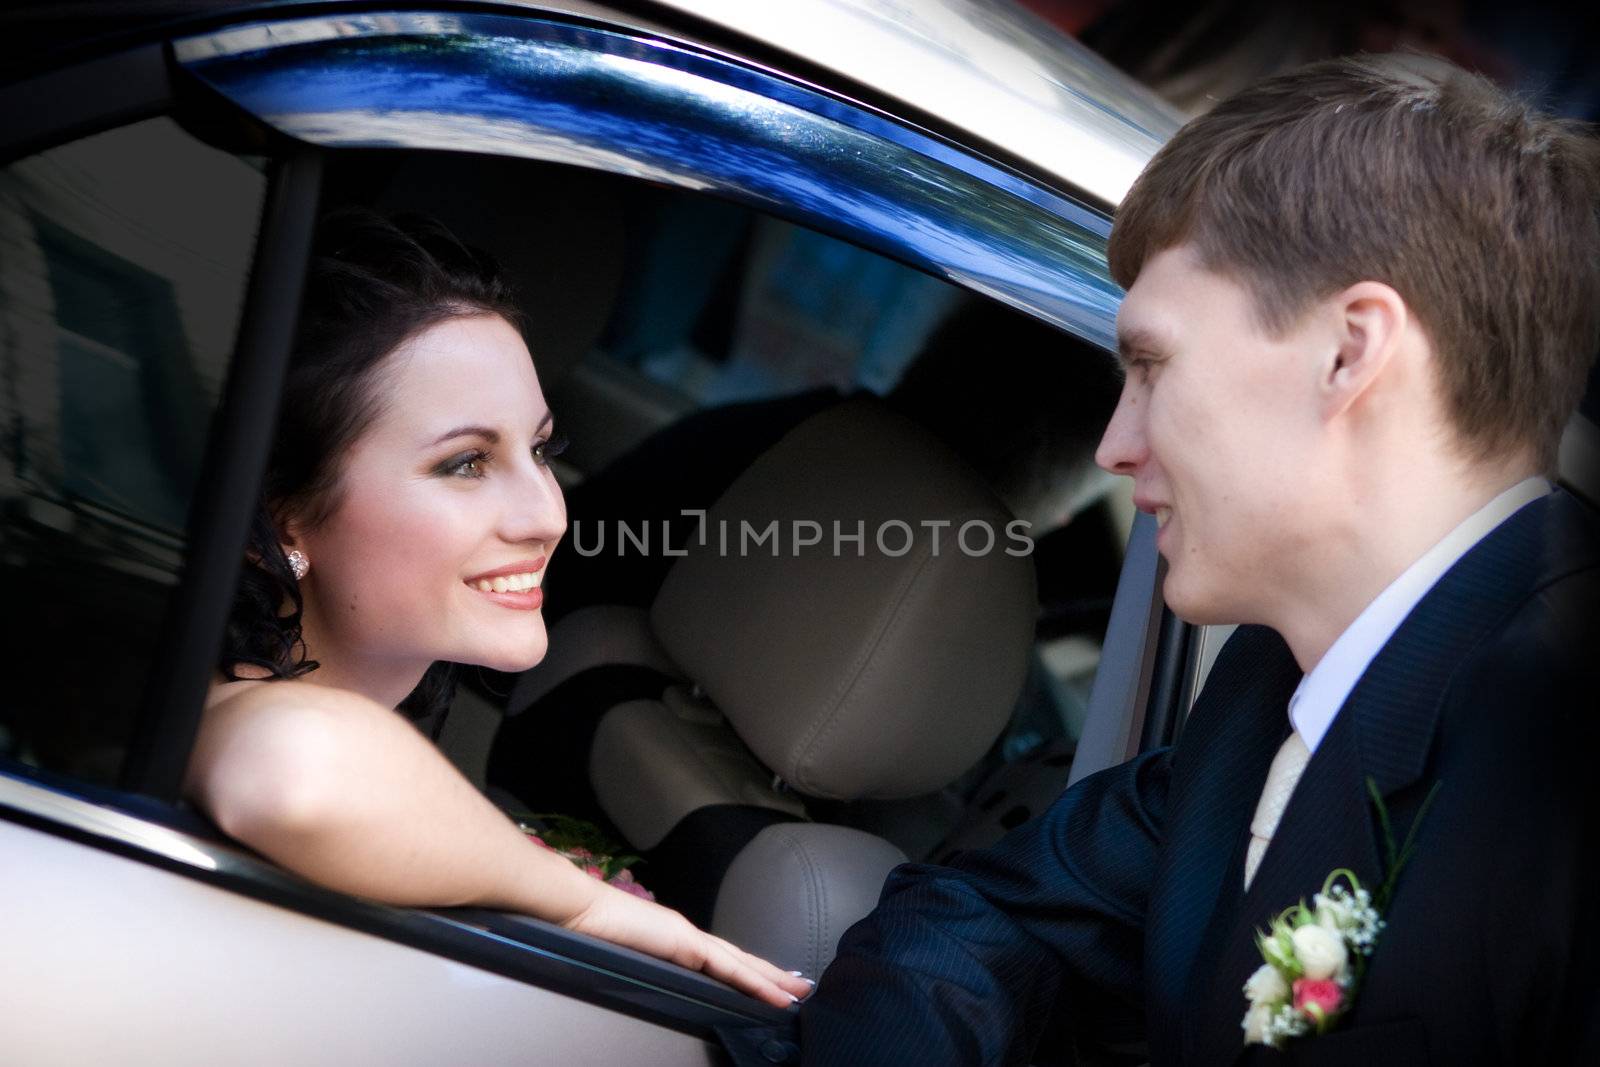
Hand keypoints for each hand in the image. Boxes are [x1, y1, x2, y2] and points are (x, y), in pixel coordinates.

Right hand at [563, 884, 813, 1007]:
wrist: (576, 909)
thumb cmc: (588, 932)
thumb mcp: (623, 956)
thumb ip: (643, 965)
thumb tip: (648, 979)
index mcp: (673, 937)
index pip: (719, 958)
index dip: (745, 969)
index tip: (767, 979)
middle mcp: (687, 934)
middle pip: (738, 958)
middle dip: (770, 973)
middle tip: (800, 985)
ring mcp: (688, 937)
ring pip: (741, 963)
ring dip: (772, 979)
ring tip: (798, 991)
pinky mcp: (686, 944)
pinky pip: (727, 968)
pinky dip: (753, 982)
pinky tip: (773, 992)